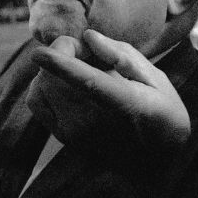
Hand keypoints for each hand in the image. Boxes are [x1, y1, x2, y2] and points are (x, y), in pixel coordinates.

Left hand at [29, 30, 189, 153]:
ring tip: (80, 67)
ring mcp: (76, 132)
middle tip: (88, 51)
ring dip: (53, 67)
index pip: (89, 83)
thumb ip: (122, 54)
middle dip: (65, 52)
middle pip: (57, 78)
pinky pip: (36, 100)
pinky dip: (43, 83)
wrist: (157, 160)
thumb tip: (89, 37)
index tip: (39, 52)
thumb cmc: (161, 112)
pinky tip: (64, 81)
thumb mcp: (156, 79)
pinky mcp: (62, 136)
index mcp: (127, 104)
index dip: (62, 66)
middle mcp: (96, 122)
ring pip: (42, 85)